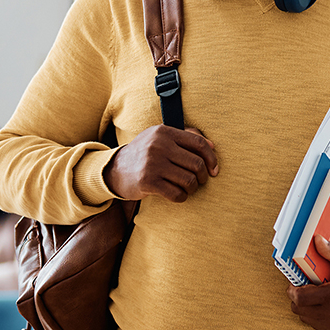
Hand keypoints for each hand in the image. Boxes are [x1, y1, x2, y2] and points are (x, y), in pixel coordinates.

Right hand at [103, 125, 217, 202]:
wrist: (115, 170)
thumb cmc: (146, 154)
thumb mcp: (161, 138)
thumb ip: (186, 137)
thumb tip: (212, 146)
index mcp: (164, 132)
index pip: (198, 143)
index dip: (211, 157)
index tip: (214, 169)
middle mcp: (158, 145)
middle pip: (196, 164)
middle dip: (203, 176)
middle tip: (200, 181)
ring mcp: (152, 164)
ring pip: (189, 180)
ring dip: (193, 188)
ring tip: (188, 187)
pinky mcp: (147, 182)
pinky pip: (177, 194)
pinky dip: (182, 197)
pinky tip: (178, 194)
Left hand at [287, 235, 329, 329]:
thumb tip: (317, 241)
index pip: (301, 298)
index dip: (293, 291)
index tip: (295, 284)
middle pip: (300, 310)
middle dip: (298, 299)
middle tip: (304, 288)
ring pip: (307, 320)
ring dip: (306, 309)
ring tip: (314, 296)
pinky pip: (319, 327)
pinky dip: (315, 317)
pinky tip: (322, 306)